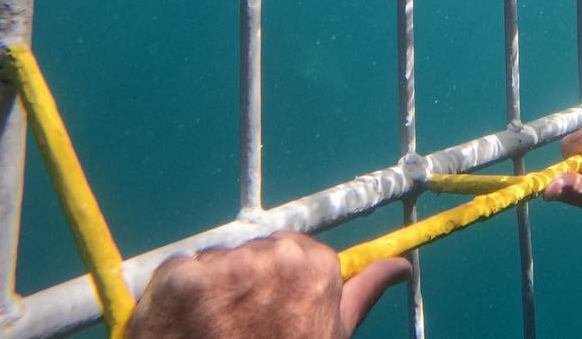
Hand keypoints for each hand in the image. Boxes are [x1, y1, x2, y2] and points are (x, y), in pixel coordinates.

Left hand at [128, 231, 409, 338]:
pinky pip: (178, 272)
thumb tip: (403, 266)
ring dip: (212, 290)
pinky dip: (179, 298)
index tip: (272, 311)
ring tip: (215, 331)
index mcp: (315, 265)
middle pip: (252, 252)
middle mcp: (272, 256)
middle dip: (246, 282)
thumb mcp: (332, 333)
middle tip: (242, 328)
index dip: (278, 283)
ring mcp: (224, 266)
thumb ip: (364, 291)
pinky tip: (190, 326)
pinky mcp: (180, 279)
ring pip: (215, 261)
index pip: (290, 251)